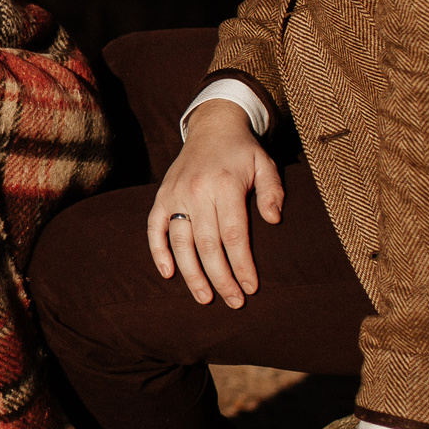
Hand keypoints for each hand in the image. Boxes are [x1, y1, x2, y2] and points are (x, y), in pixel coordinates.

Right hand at [148, 99, 283, 307]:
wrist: (212, 126)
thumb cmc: (243, 151)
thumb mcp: (265, 164)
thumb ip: (273, 192)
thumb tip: (274, 221)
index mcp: (225, 185)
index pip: (234, 235)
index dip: (242, 265)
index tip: (251, 288)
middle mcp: (197, 191)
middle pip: (208, 245)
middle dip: (221, 278)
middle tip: (233, 302)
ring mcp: (175, 194)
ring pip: (180, 242)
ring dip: (191, 274)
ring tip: (205, 298)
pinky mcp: (161, 196)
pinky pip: (154, 228)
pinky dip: (158, 252)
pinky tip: (168, 273)